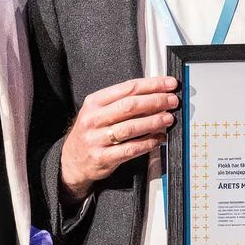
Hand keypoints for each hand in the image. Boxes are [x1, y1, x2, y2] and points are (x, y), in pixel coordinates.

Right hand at [58, 76, 178, 204]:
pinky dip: (147, 143)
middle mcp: (94, 119)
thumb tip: (155, 93)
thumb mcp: (98, 111)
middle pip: (130, 106)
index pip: (127, 88)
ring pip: (130, 128)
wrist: (72, 160)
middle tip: (172, 101)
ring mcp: (97, 139)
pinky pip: (130, 149)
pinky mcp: (103, 157)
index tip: (169, 84)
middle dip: (155, 101)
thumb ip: (122, 101)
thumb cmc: (92, 132)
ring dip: (153, 122)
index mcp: (94, 102)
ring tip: (168, 118)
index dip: (151, 85)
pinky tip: (159, 139)